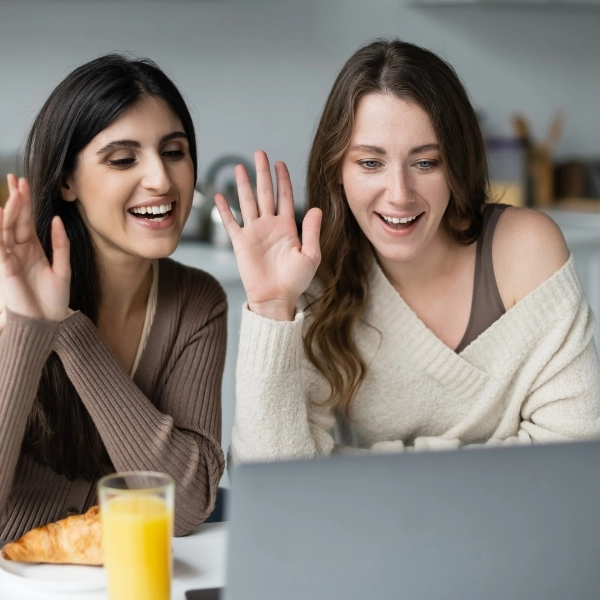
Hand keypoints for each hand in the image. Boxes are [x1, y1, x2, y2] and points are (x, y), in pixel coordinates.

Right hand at [0, 175, 70, 321]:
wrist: (48, 323)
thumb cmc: (54, 300)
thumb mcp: (62, 268)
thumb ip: (60, 244)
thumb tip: (56, 219)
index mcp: (34, 250)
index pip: (27, 221)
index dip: (26, 202)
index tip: (24, 183)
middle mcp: (20, 251)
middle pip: (16, 220)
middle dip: (16, 199)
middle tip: (16, 178)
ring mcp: (11, 259)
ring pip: (7, 229)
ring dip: (9, 209)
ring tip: (13, 191)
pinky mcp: (5, 269)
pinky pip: (0, 246)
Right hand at [214, 151, 321, 320]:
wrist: (276, 298)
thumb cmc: (295, 281)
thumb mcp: (311, 255)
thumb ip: (312, 232)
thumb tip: (317, 208)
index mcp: (288, 227)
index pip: (285, 197)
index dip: (283, 180)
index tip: (280, 163)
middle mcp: (270, 226)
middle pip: (265, 193)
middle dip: (262, 173)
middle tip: (259, 153)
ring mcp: (254, 233)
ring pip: (247, 202)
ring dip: (243, 185)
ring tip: (239, 167)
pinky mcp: (241, 243)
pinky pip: (231, 223)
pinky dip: (225, 210)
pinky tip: (219, 196)